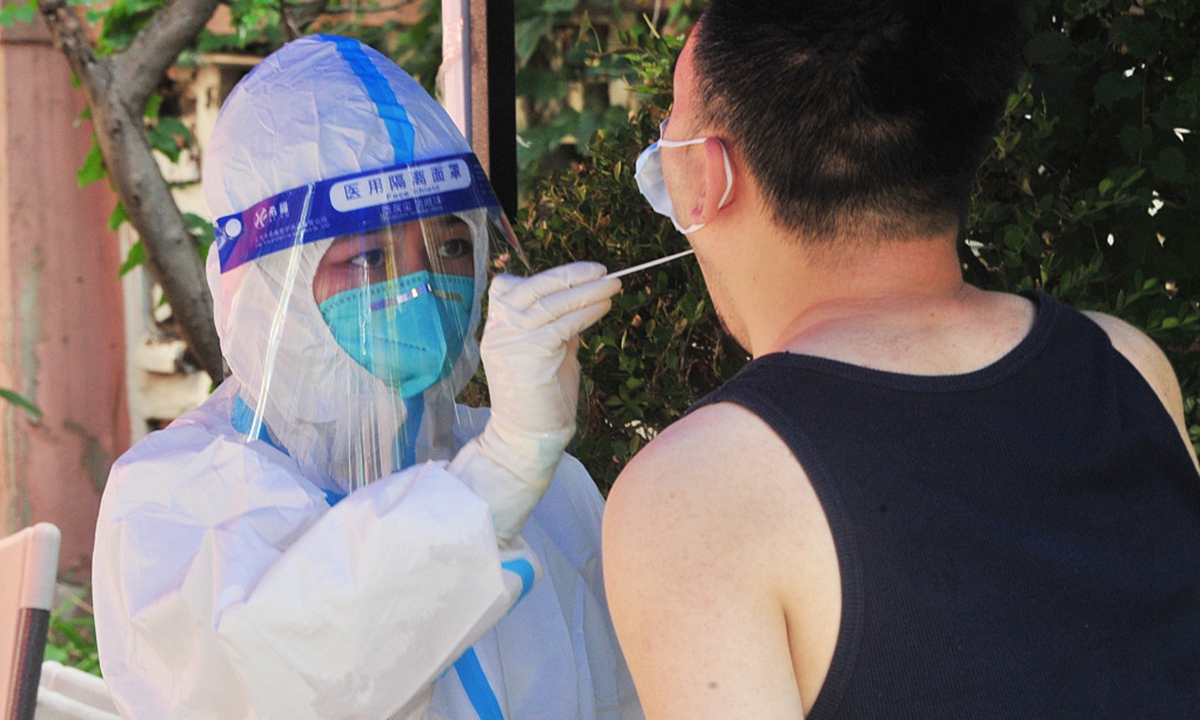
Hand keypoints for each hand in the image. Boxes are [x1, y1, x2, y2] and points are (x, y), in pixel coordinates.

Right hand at [450, 262, 619, 540]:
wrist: (529, 440)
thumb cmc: (543, 400)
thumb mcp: (550, 352)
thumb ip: (558, 327)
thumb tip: (583, 300)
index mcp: (498, 328)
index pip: (512, 287)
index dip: (548, 276)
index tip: (582, 273)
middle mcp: (498, 332)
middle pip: (531, 289)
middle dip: (569, 276)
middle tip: (603, 270)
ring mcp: (508, 344)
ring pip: (548, 305)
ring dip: (585, 292)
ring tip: (612, 286)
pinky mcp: (527, 358)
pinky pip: (560, 326)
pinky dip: (585, 313)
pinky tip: (604, 307)